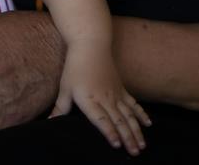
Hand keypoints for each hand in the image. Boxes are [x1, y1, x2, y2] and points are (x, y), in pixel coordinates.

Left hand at [51, 41, 150, 155]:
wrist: (91, 44)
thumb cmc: (75, 66)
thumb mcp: (65, 87)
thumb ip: (60, 107)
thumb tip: (49, 123)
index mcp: (90, 99)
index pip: (101, 119)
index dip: (109, 132)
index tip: (117, 145)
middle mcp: (105, 98)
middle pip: (119, 121)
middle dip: (128, 139)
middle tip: (135, 154)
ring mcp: (116, 93)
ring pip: (129, 115)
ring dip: (136, 131)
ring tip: (142, 146)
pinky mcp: (121, 88)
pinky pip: (133, 104)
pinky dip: (141, 114)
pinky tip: (148, 124)